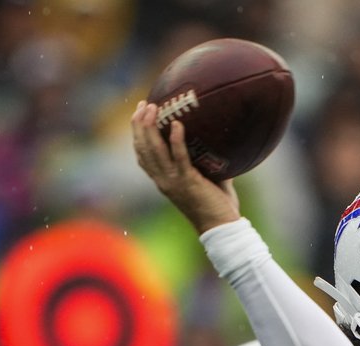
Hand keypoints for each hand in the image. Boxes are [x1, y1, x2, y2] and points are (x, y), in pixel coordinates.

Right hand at [130, 101, 241, 233]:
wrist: (222, 227)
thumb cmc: (218, 206)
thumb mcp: (209, 180)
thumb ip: (208, 162)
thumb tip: (220, 141)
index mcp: (163, 180)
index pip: (142, 155)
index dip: (137, 134)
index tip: (139, 115)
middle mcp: (163, 180)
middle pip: (142, 148)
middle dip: (139, 124)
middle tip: (144, 104)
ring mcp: (173, 181)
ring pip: (154, 150)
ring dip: (151, 126)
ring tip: (154, 108)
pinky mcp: (188, 181)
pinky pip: (179, 157)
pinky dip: (176, 140)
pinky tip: (177, 124)